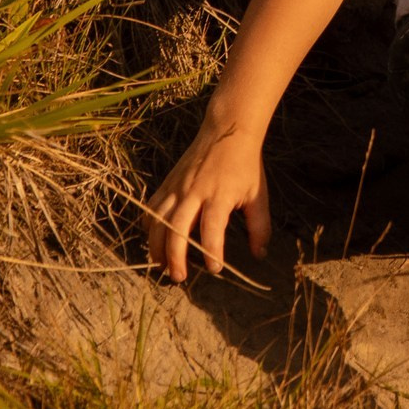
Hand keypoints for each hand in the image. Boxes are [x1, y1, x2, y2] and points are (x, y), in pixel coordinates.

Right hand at [143, 113, 270, 282]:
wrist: (227, 130)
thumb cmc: (246, 165)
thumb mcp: (258, 195)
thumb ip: (259, 227)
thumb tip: (259, 255)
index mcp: (220, 194)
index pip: (212, 228)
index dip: (212, 251)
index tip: (215, 269)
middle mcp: (194, 191)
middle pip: (176, 228)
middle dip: (175, 256)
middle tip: (179, 277)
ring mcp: (178, 186)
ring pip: (158, 220)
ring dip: (157, 246)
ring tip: (163, 265)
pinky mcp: (168, 182)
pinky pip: (152, 208)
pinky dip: (150, 227)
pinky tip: (155, 241)